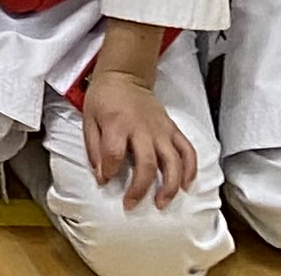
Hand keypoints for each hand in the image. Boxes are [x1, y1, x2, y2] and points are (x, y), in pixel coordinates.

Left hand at [78, 68, 196, 208]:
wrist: (124, 75)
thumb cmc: (104, 98)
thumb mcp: (89, 118)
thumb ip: (94, 148)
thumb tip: (101, 177)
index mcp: (117, 124)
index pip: (114, 153)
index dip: (109, 172)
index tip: (105, 181)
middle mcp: (142, 128)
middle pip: (146, 163)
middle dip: (139, 188)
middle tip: (131, 204)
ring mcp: (161, 129)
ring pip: (172, 161)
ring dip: (170, 186)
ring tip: (162, 203)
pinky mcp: (172, 129)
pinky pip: (187, 150)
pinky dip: (190, 169)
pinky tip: (186, 185)